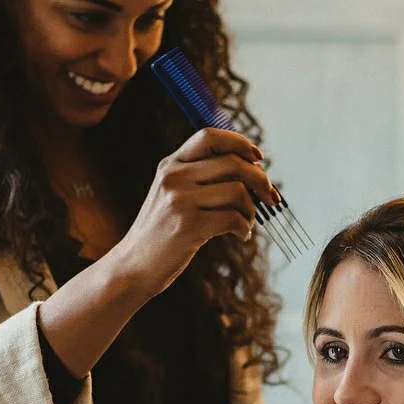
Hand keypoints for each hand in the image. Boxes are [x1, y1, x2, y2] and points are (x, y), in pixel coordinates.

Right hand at [117, 128, 277, 297]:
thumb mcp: (172, 195)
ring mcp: (179, 201)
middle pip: (233, 163)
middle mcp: (173, 177)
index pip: (210, 136)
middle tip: (270, 198)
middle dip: (260, 180)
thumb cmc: (162, 232)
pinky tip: (240, 236)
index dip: (240, 143)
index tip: (258, 159)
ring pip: (238, 191)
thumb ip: (201, 178)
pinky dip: (244, 229)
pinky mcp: (188, 226)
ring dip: (252, 209)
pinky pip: (233, 219)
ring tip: (246, 222)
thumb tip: (254, 170)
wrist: (134, 267)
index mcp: (171, 164)